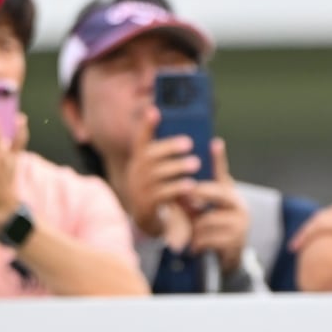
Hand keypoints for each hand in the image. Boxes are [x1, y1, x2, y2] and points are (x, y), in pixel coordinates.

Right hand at [126, 104, 203, 237]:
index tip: (155, 110)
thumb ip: (171, 155)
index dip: (146, 126)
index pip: (140, 140)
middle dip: (170, 147)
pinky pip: (160, 195)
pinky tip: (191, 185)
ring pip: (156, 175)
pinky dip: (177, 188)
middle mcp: (135, 173)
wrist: (151, 221)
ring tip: (196, 163)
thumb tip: (193, 136)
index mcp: (139, 161)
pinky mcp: (144, 207)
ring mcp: (138, 191)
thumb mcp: (163, 171)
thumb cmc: (162, 189)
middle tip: (190, 143)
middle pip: (149, 156)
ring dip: (177, 167)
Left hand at [182, 139, 250, 261]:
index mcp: (230, 194)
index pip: (223, 174)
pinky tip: (196, 247)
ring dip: (195, 230)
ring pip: (207, 220)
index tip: (215, 142)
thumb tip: (179, 186)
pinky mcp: (235, 241)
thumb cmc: (213, 227)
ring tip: (193, 235)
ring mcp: (240, 223)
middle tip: (186, 196)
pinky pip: (208, 238)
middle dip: (198, 195)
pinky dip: (198, 244)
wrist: (230, 255)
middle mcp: (239, 205)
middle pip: (216, 193)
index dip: (219, 158)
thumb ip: (194, 197)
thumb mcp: (205, 210)